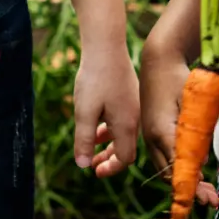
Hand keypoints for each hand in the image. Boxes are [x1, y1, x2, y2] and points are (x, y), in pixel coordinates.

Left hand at [73, 47, 139, 178]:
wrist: (106, 46)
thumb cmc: (94, 79)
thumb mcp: (85, 112)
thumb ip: (84, 140)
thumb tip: (82, 166)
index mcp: (127, 125)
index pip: (125, 159)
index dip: (110, 169)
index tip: (93, 171)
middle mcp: (135, 117)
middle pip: (126, 147)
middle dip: (109, 159)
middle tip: (91, 164)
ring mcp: (134, 105)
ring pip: (124, 133)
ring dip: (108, 143)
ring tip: (91, 146)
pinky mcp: (129, 95)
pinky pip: (123, 119)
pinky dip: (111, 127)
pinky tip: (97, 124)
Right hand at [139, 41, 217, 206]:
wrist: (158, 60)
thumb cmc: (180, 76)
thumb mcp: (193, 101)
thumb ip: (196, 131)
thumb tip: (201, 161)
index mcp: (162, 131)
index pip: (178, 167)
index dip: (193, 186)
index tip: (208, 200)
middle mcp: (152, 138)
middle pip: (171, 174)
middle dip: (191, 190)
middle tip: (213, 201)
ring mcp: (149, 136)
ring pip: (166, 168)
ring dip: (185, 181)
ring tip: (206, 194)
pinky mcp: (151, 132)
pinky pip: (164, 158)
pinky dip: (178, 169)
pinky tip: (193, 175)